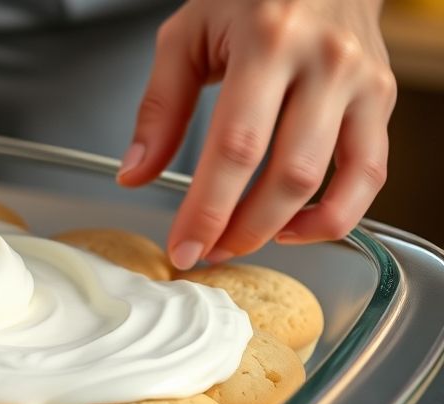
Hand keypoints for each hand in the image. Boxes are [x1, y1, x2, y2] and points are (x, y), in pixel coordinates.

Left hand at [118, 0, 395, 269]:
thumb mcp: (186, 36)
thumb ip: (159, 107)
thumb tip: (135, 175)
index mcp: (268, 42)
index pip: (235, 147)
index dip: (207, 209)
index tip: (183, 247)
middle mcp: (324, 61)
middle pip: (286, 174)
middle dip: (241, 229)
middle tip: (206, 252)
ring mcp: (361, 82)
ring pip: (330, 180)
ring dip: (280, 228)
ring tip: (239, 242)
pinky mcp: (383, 98)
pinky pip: (370, 173)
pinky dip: (336, 214)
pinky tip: (294, 227)